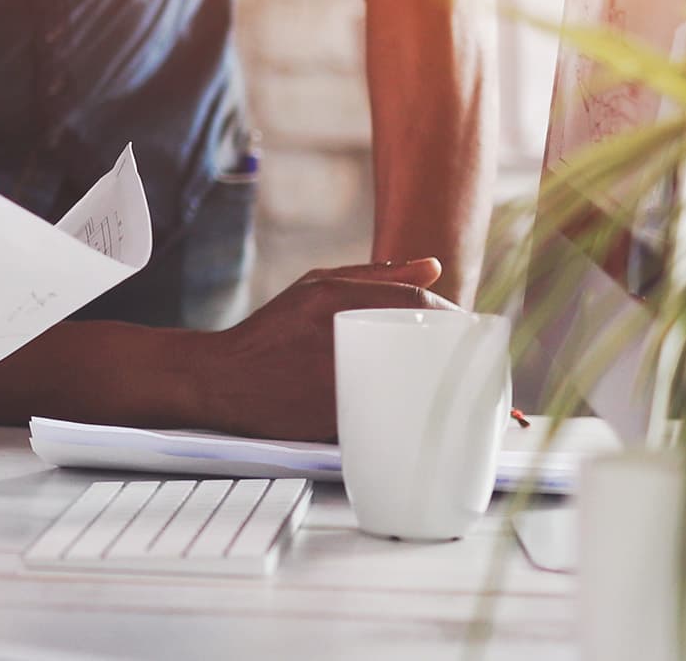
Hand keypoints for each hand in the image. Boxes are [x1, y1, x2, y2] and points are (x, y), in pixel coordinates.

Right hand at [192, 258, 456, 440]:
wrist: (220, 379)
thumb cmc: (270, 333)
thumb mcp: (315, 286)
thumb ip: (376, 275)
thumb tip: (434, 267)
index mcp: (334, 299)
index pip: (417, 305)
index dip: (451, 318)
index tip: (464, 328)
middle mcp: (335, 336)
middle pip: (420, 347)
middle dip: (450, 356)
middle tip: (463, 360)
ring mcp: (335, 379)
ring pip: (408, 387)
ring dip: (434, 388)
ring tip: (444, 387)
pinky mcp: (334, 419)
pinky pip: (386, 418)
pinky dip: (406, 415)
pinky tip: (413, 413)